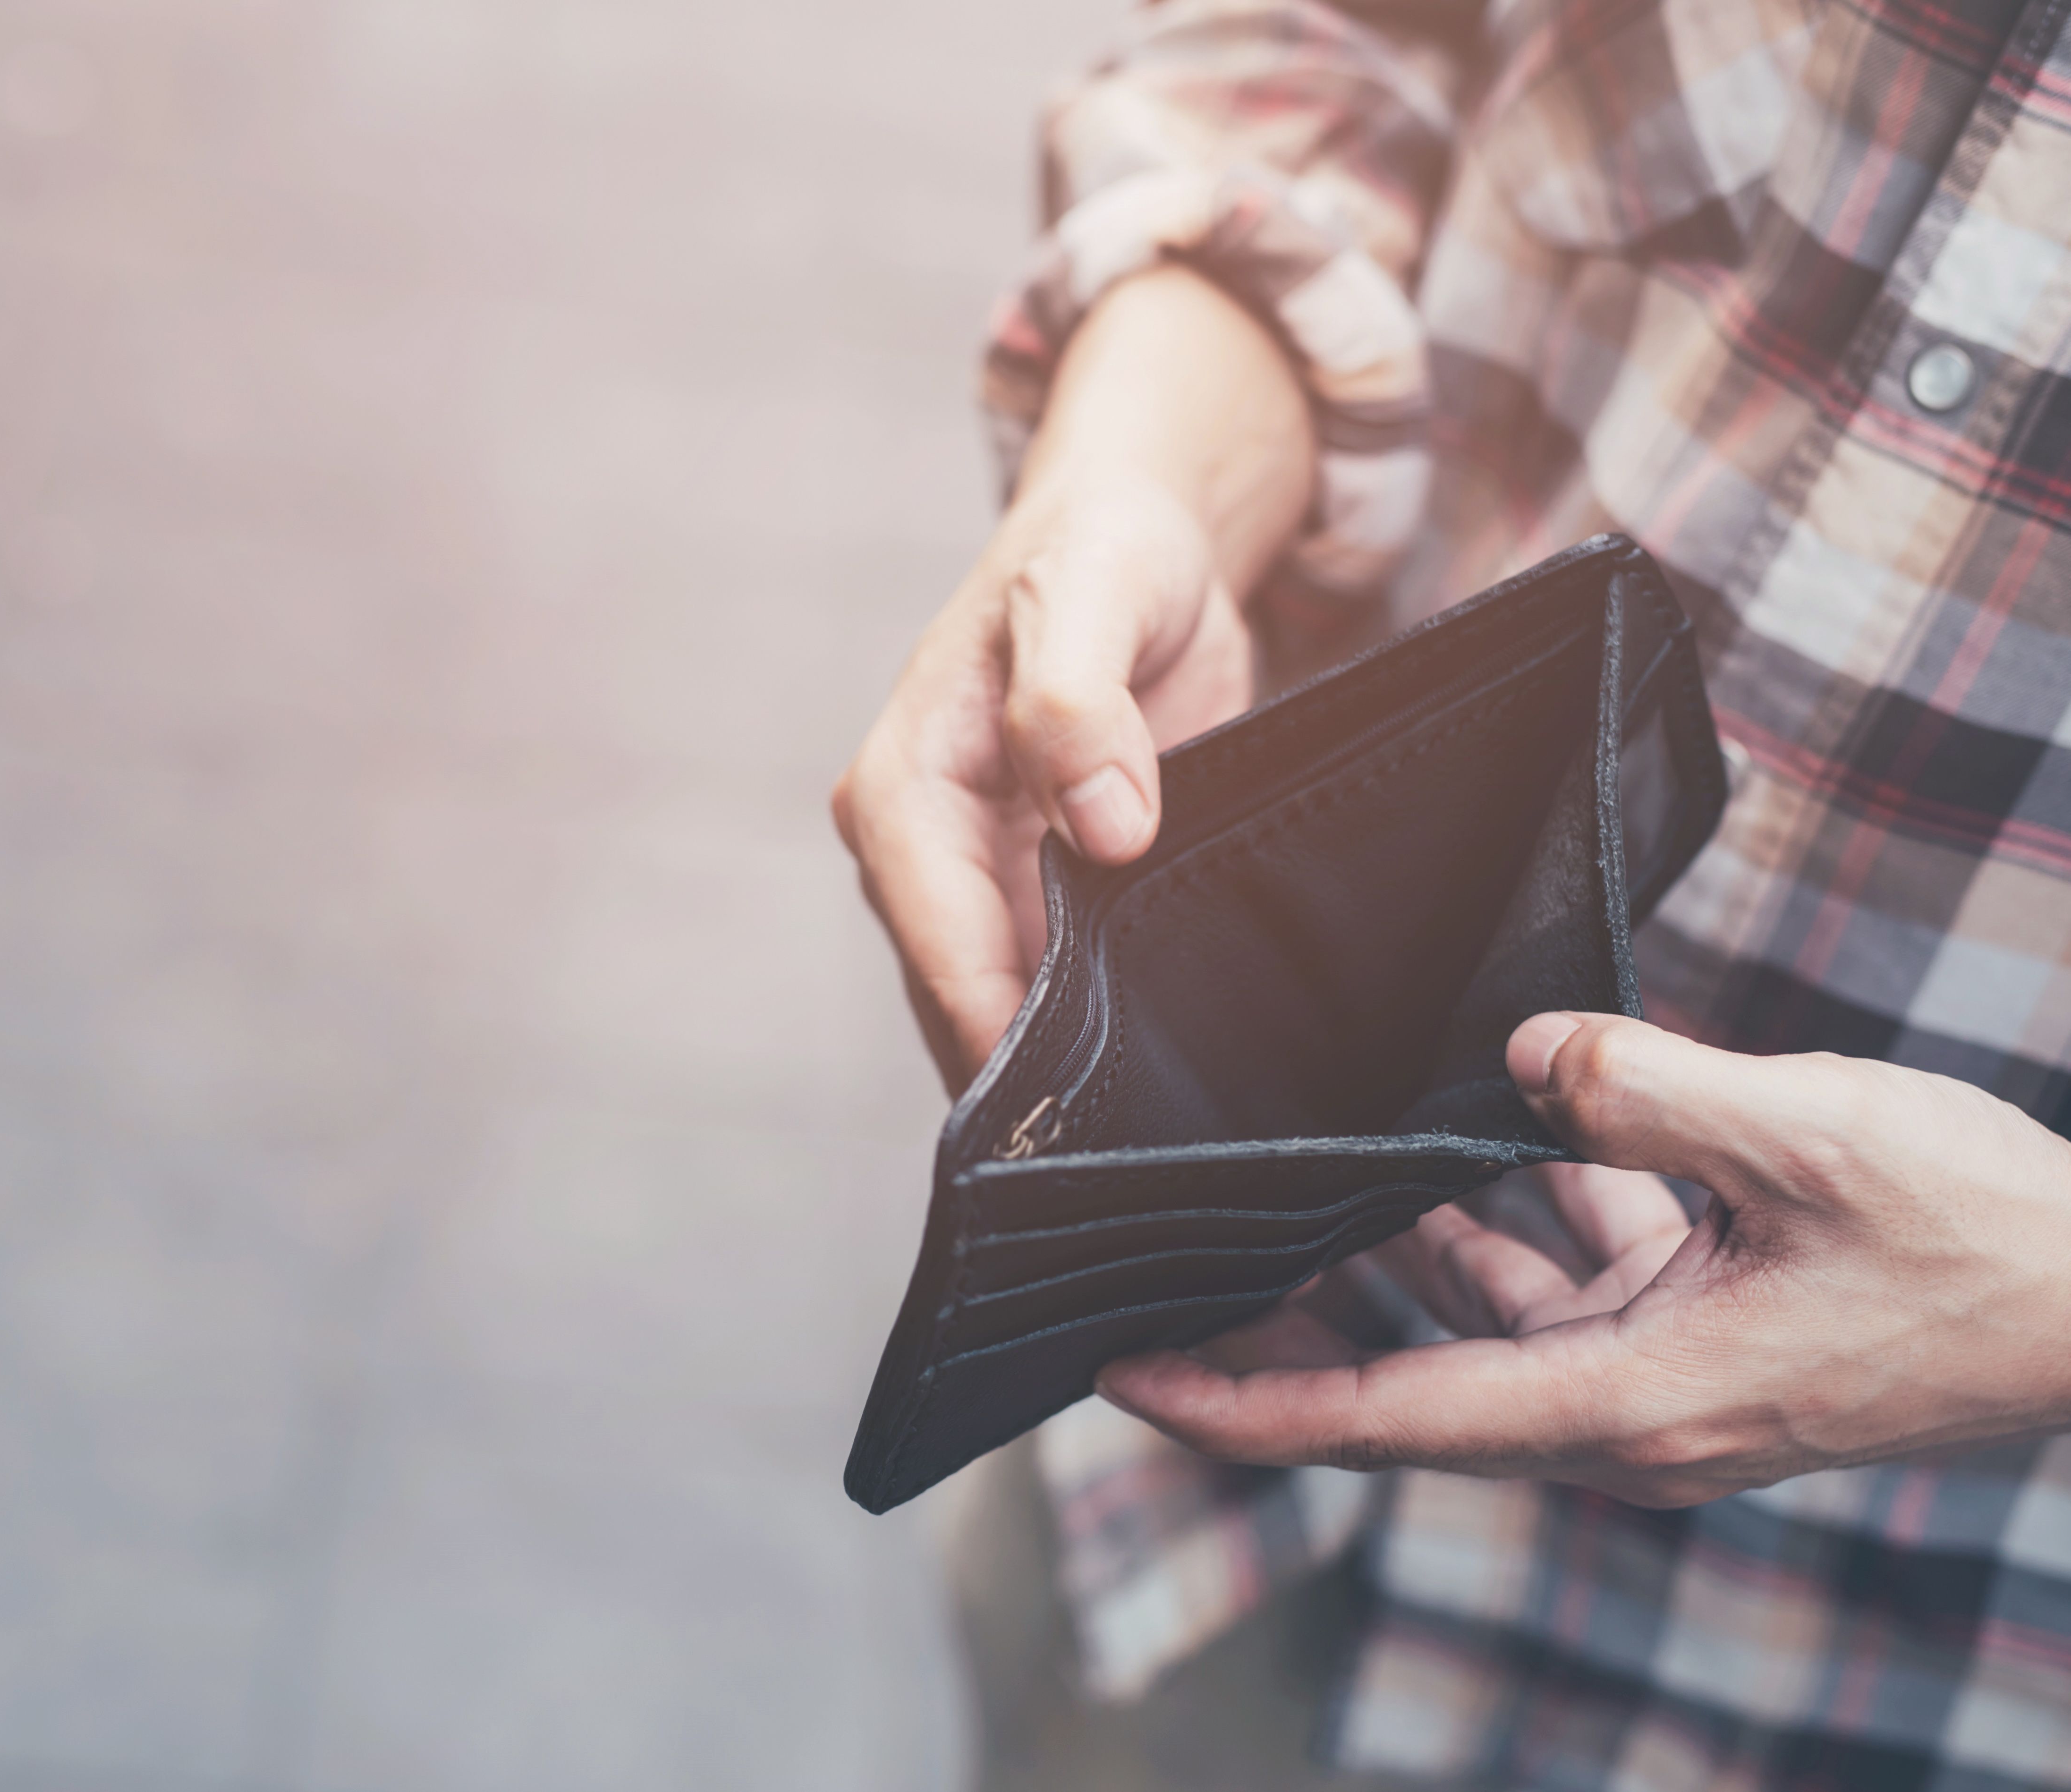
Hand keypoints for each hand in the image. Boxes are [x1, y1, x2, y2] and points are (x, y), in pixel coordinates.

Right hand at [834, 268, 1313, 1088]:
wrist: (1139, 541)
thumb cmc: (1105, 551)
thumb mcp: (1093, 594)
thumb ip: (1078, 703)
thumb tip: (1103, 829)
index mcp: (904, 789)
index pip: (939, 942)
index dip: (999, 1029)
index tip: (1074, 1111)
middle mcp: (919, 852)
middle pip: (962, 1000)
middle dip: (1035, 1077)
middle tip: (1133, 1150)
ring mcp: (976, 883)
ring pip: (1001, 1013)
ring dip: (1068, 1070)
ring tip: (1156, 1133)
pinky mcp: (1037, 896)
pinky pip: (1052, 991)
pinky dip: (1099, 1038)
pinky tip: (1166, 1079)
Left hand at [1099, 1013, 2070, 1504]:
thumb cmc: (1981, 1237)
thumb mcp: (1807, 1136)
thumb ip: (1647, 1091)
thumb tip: (1525, 1050)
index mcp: (1632, 1403)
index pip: (1383, 1418)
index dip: (1242, 1402)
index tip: (1126, 1371)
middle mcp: (1629, 1415)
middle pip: (1404, 1376)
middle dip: (1288, 1318)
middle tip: (1166, 1249)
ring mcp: (1666, 1378)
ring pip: (1483, 1320)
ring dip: (1400, 1251)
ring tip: (1293, 1168)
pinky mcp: (1703, 1332)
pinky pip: (1569, 1281)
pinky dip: (1519, 1218)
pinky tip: (1482, 1129)